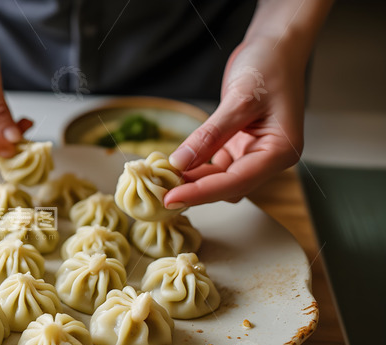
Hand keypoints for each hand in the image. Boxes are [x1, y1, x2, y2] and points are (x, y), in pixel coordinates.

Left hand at [164, 39, 305, 208]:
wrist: (275, 47)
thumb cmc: (268, 67)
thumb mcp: (238, 100)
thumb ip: (210, 135)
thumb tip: (180, 163)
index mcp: (280, 151)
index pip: (237, 182)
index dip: (202, 193)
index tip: (171, 199)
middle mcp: (269, 158)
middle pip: (229, 186)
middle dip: (196, 188)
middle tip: (161, 189)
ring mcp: (254, 153)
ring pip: (220, 179)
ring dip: (195, 179)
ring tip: (164, 176)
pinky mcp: (239, 146)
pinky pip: (216, 165)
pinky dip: (197, 166)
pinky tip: (177, 163)